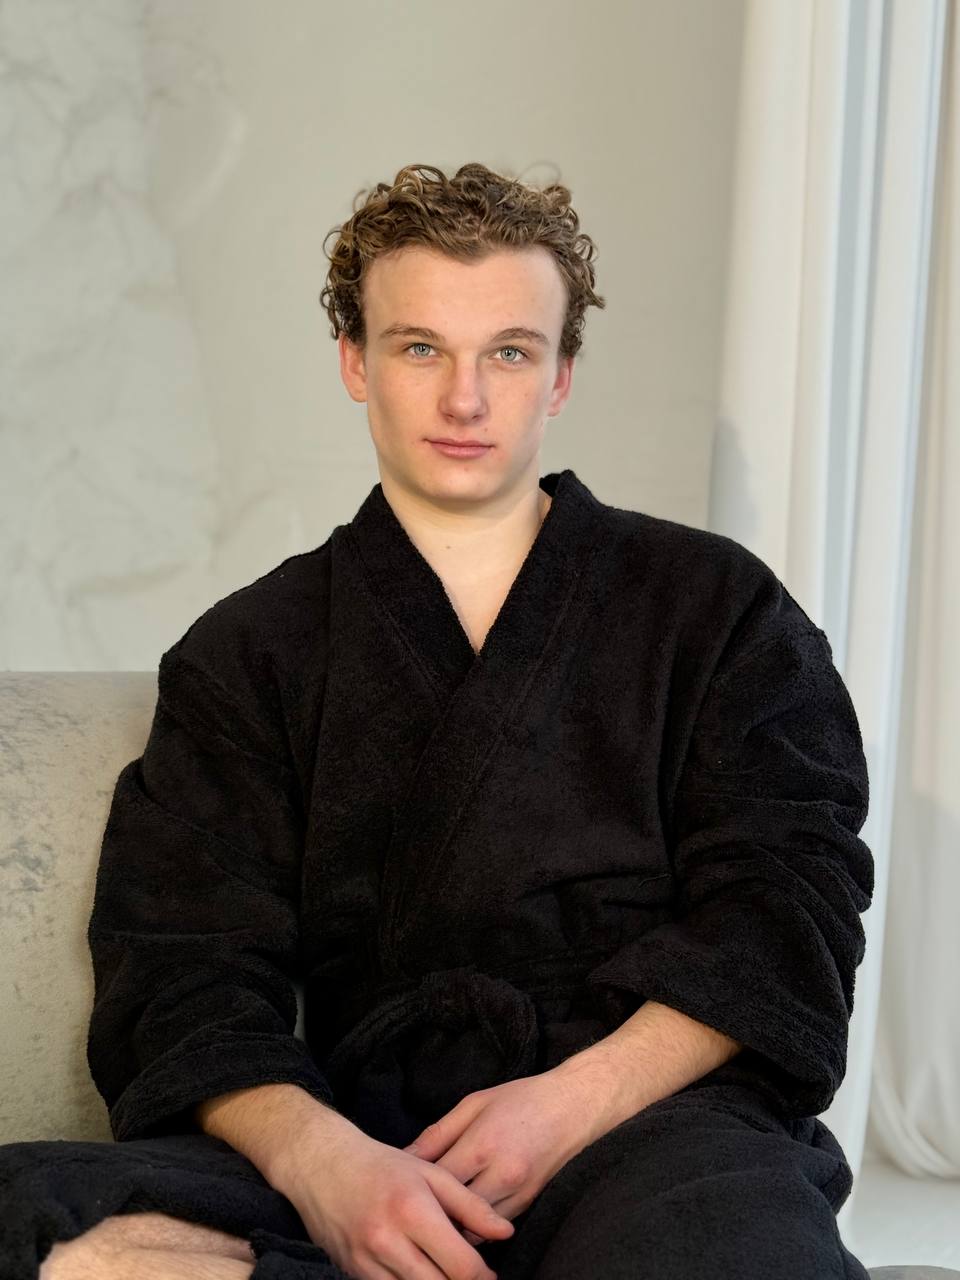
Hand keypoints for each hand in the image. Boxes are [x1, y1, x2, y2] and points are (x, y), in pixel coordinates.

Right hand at [278, 1120, 513, 1279]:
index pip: (461, 1266)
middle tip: (468, 1274)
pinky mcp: (353, 1274)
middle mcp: (388, 1242)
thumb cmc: (382, 1166)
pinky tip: (417, 1270)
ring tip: (443, 1268)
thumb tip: (505, 1232)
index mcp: (413, 1211)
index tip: (489, 1274)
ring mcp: (367, 1262)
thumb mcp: (432, 1173)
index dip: (483, 1277)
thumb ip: (471, 1205)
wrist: (323, 1166)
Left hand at [402, 1071, 597, 1247]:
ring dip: (451, 1225)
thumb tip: (404, 1158)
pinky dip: (474, 1228)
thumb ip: (437, 1134)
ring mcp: (516, 1195)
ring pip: (471, 1230)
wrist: (571, 1107)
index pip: (436, 1183)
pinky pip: (492, 1230)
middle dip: (428, 1214)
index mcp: (481, 1146)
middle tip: (409, 1210)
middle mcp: (499, 1176)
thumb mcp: (473, 1104)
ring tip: (431, 1217)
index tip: (397, 1188)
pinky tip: (460, 1219)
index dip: (413, 1188)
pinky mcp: (527, 1205)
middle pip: (451, 1213)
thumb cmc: (519, 1099)